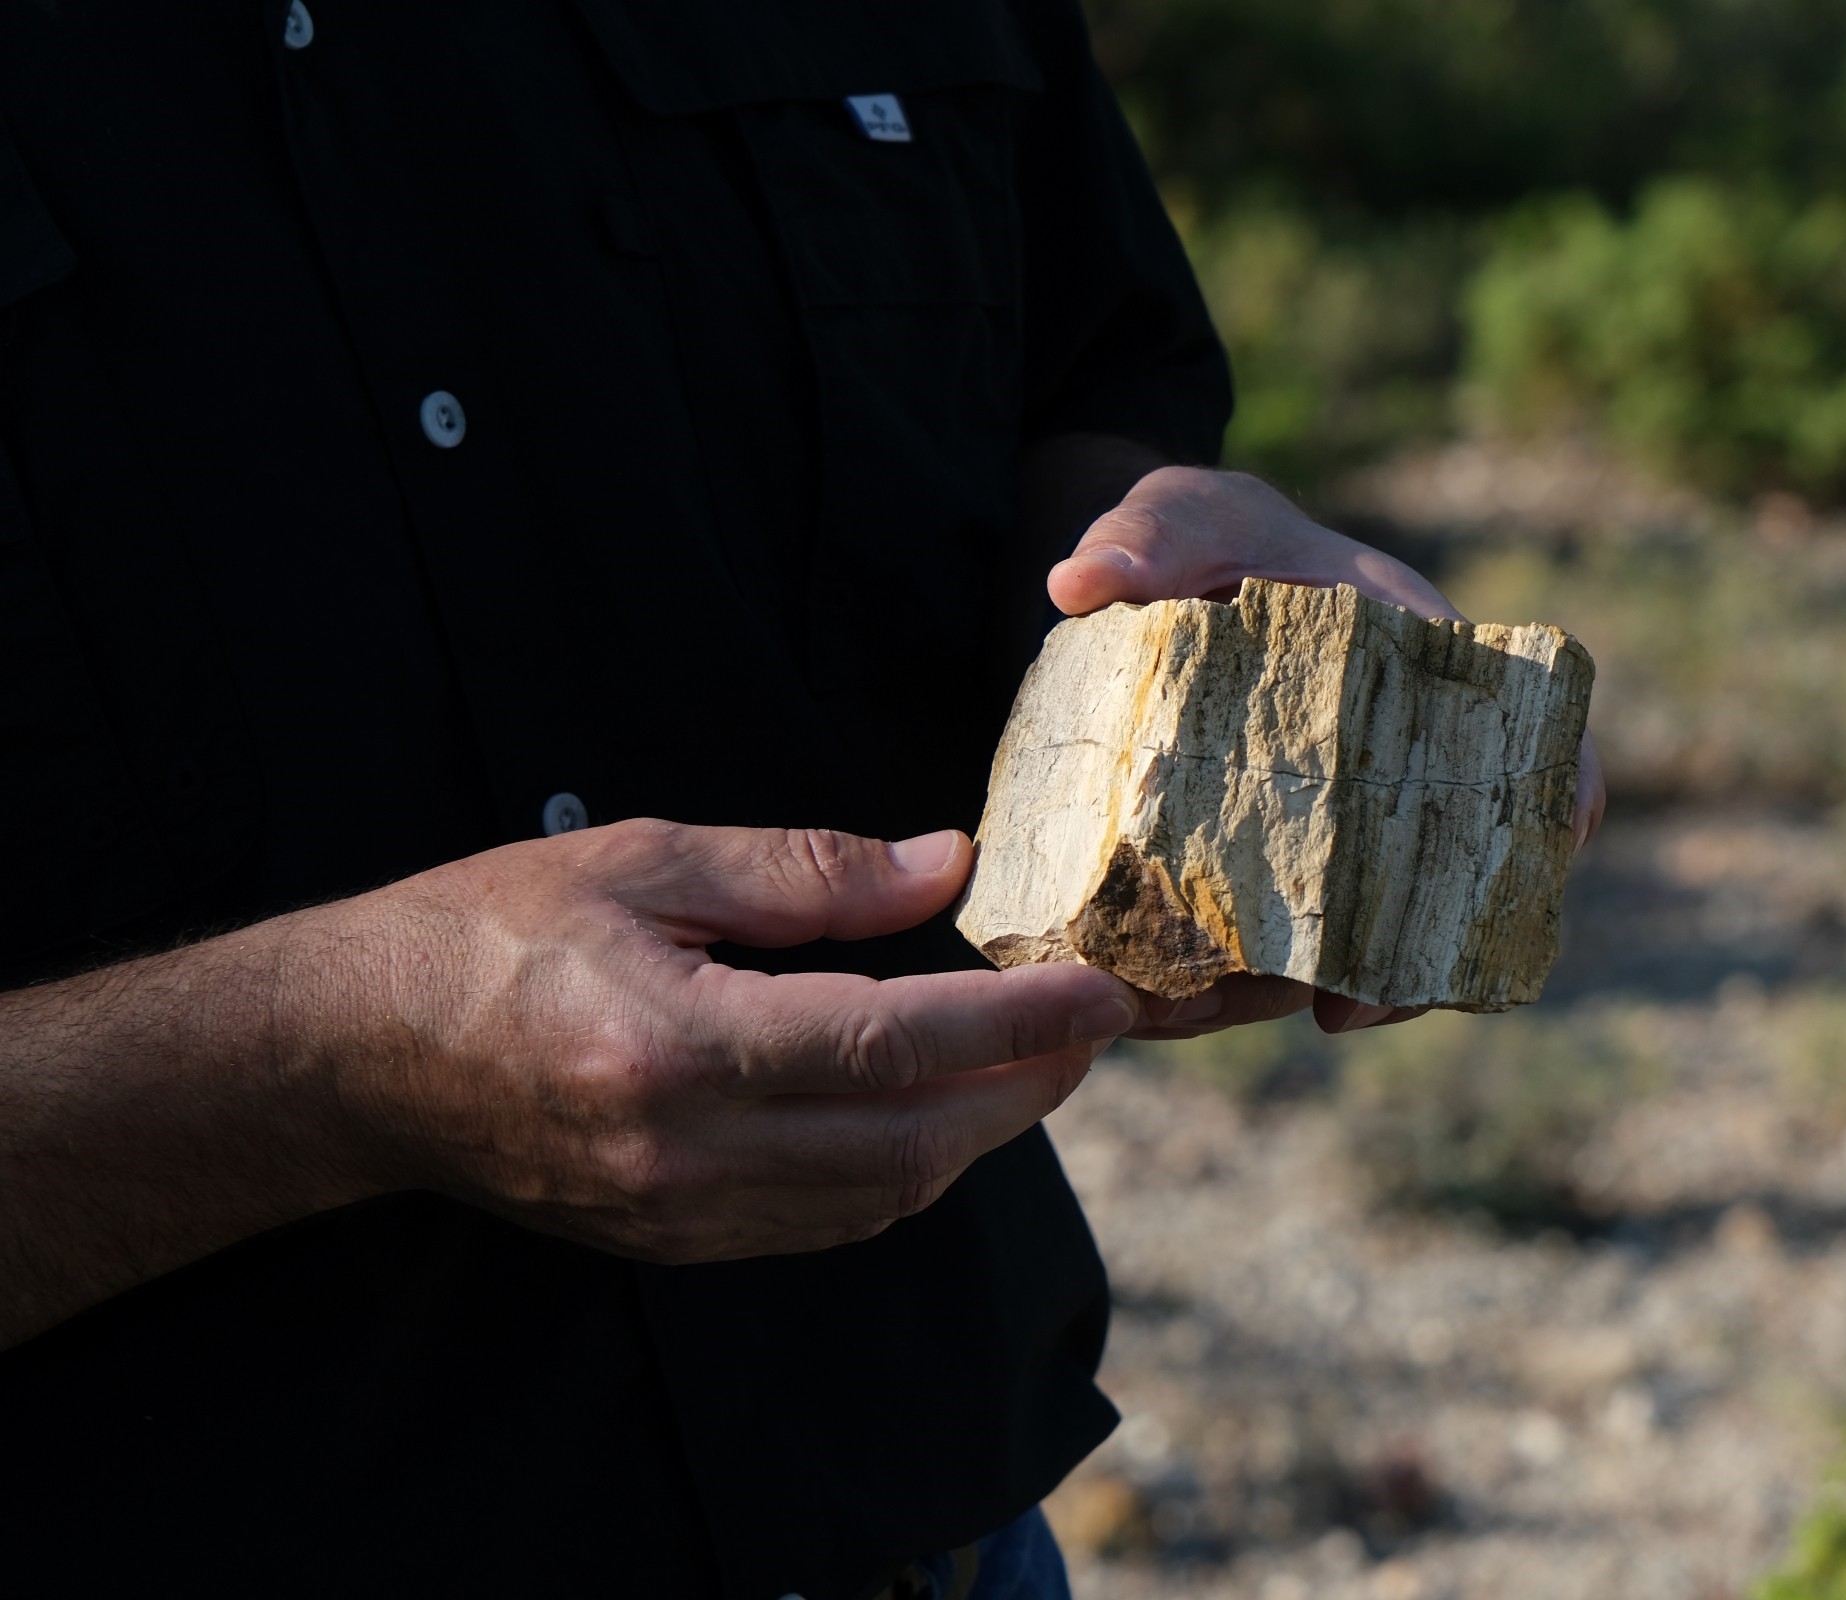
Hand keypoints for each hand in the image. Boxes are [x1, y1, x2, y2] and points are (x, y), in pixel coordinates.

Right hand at [308, 822, 1138, 1260]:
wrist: (351, 1057)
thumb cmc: (484, 933)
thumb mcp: (643, 860)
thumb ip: (805, 871)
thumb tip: (943, 865)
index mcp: (674, 1044)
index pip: (893, 1044)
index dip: (1017, 1021)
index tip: (1101, 992)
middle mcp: (684, 1152)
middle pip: (911, 1145)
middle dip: (1023, 1090)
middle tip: (1085, 1030)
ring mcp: (678, 1215)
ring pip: (881, 1199)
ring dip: (974, 1138)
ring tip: (1026, 1064)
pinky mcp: (671, 1242)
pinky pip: (826, 1224)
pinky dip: (902, 1174)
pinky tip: (928, 1115)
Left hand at [1047, 464, 1605, 1033]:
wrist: (1147, 582)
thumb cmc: (1198, 539)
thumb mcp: (1180, 517)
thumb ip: (1144, 536)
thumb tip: (1078, 582)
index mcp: (1416, 669)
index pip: (1532, 739)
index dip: (1560, 798)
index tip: (1553, 851)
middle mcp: (1390, 772)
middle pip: (1453, 884)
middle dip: (1411, 964)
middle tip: (1340, 1010)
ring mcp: (1329, 836)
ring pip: (1359, 943)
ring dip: (1307, 994)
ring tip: (1225, 1016)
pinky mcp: (1258, 873)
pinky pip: (1271, 952)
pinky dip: (1232, 988)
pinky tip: (1173, 1004)